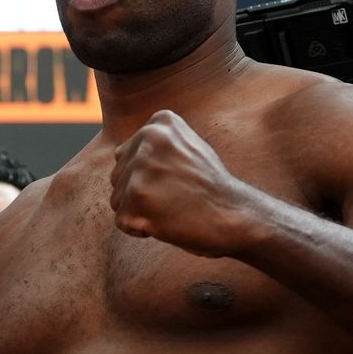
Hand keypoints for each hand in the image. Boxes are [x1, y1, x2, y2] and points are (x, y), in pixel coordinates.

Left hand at [110, 109, 257, 255]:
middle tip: (176, 196)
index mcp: (159, 124)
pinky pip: (122, 221)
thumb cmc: (210, 188)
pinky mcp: (137, 197)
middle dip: (141, 194)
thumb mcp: (188, 148)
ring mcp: (142, 168)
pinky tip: (167, 222)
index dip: (149, 177)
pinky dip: (141, 229)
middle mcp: (148, 139)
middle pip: (118, 176)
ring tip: (172, 208)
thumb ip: (155, 145)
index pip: (125, 156)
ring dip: (140, 212)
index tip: (178, 180)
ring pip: (117, 199)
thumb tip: (118, 152)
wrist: (234, 216)